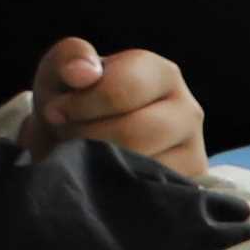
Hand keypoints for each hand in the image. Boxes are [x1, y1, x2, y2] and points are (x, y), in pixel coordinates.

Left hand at [25, 37, 207, 171]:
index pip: (122, 89)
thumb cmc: (73, 100)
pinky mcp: (188, 186)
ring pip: (141, 167)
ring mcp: (194, 151)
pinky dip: (115, 186)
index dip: (80, 104)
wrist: (74, 142)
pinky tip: (103, 173)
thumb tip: (82, 72)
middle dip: (86, 136)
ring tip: (83, 152)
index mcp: (161, 73)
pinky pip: (148, 193)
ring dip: (98, 163)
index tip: (55, 111)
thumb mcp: (62, 70)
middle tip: (67, 135)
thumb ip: (71, 57)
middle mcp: (188, 111)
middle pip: (133, 132)